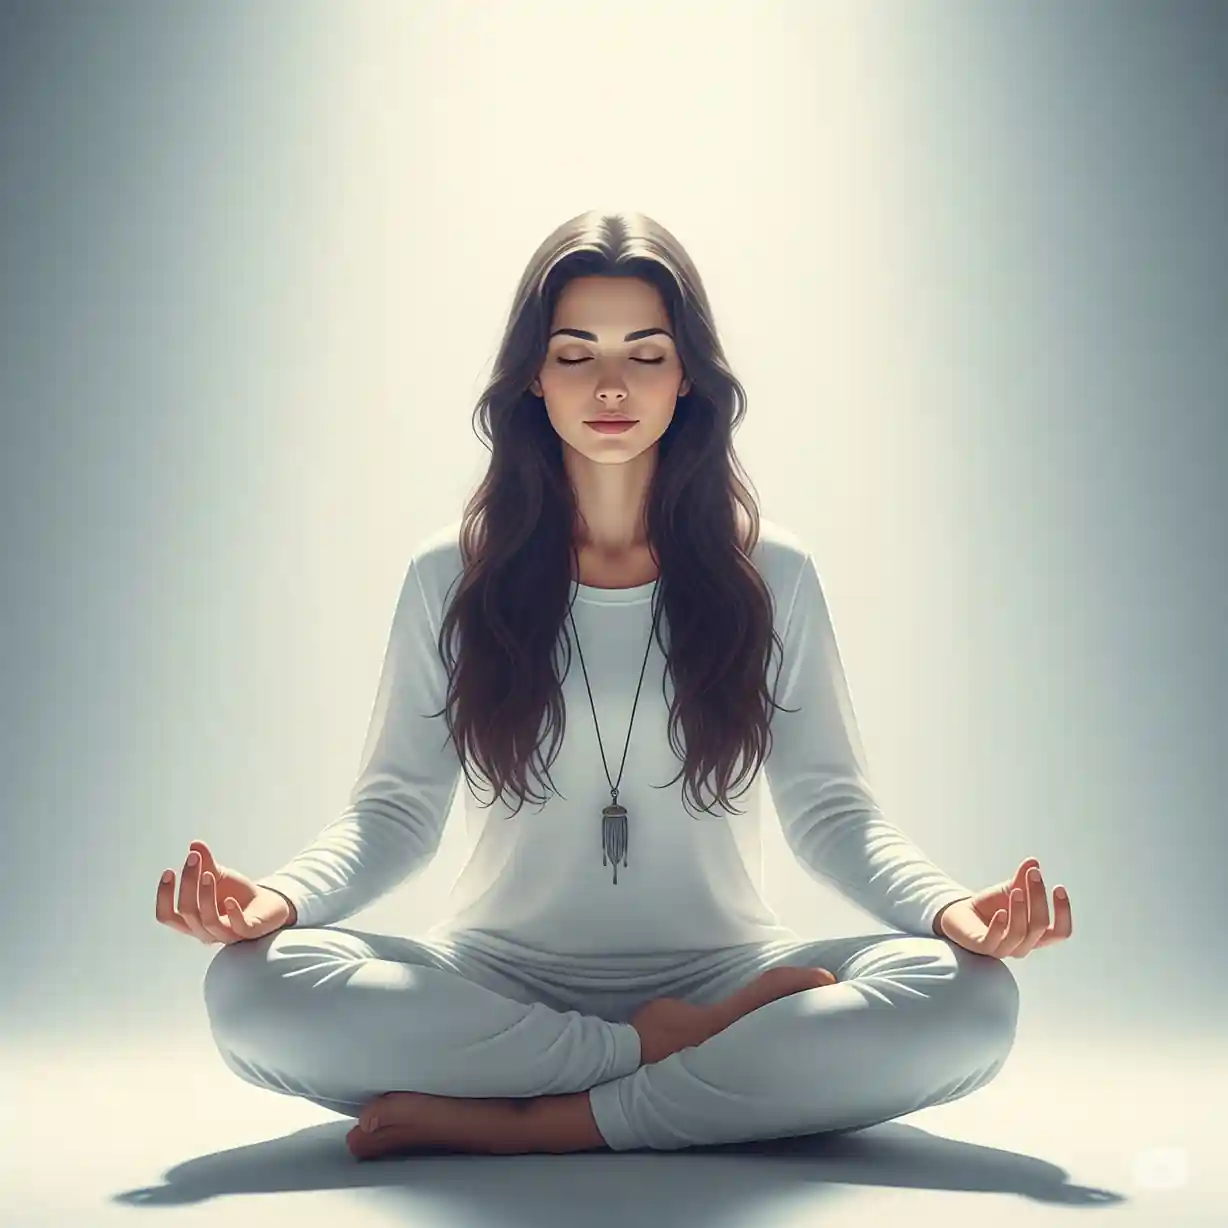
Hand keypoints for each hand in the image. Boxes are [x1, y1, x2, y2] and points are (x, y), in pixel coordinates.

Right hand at [155, 839, 293, 944]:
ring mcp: (225, 934)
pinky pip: (237, 927)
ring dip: (206, 896)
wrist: (267, 903)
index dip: (164, 896)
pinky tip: (230, 899)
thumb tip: (194, 844)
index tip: (169, 871)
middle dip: (188, 883)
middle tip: (194, 858)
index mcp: (192, 920)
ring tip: (209, 873)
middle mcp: (204, 931)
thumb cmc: (236, 893)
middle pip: (187, 912)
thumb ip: (206, 863)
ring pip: (208, 921)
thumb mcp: (218, 876)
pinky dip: (232, 914)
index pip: (167, 915)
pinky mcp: (248, 932)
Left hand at [937, 857, 1071, 958]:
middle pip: (1040, 926)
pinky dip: (999, 926)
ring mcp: (1004, 949)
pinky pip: (994, 941)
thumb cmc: (992, 906)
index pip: (1061, 932)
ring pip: (1020, 934)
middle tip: (1034, 875)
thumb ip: (1022, 880)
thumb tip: (1033, 862)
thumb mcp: (1010, 891)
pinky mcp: (983, 947)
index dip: (1063, 912)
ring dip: (1020, 910)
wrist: (962, 914)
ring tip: (1016, 890)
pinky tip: (1000, 911)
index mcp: (1036, 935)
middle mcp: (1024, 946)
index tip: (1058, 887)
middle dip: (1038, 898)